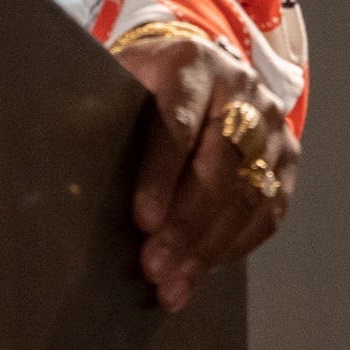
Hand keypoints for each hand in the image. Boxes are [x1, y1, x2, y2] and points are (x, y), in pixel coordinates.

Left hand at [116, 33, 296, 311]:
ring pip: (246, 194)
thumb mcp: (116, 84)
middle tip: (154, 266)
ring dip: (207, 247)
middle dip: (184, 224)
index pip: (177, 124)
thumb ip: (95, 115)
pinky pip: (267, 212)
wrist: (194, 71)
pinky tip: (201, 272)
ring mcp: (271, 124)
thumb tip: (64, 167)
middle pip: (217, 165)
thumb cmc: (143, 86)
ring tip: (173, 285)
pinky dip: (233, 247)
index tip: (142, 220)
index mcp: (190, 64)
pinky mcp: (286, 158)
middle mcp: (240, 89)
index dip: (160, 176)